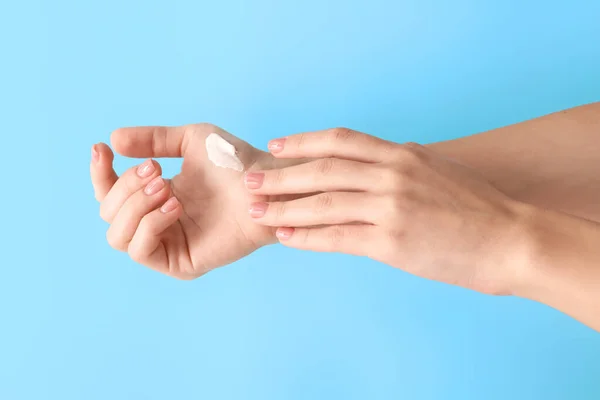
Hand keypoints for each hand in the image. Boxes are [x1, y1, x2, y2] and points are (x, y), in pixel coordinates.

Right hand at [90, 124, 284, 278]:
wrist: (265, 185)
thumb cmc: (235, 163)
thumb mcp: (189, 140)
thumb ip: (152, 139)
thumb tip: (112, 139)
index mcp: (156, 196)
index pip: (110, 193)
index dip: (99, 173)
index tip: (101, 149)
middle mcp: (157, 222)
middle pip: (108, 214)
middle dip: (125, 188)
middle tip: (155, 171)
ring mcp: (168, 244)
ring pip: (117, 236)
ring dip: (134, 207)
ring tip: (166, 187)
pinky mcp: (181, 264)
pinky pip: (141, 251)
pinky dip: (149, 225)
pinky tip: (174, 206)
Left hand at [244, 128, 533, 294]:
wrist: (510, 239)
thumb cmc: (475, 206)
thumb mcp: (437, 168)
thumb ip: (402, 161)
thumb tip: (373, 158)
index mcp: (401, 154)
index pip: (340, 140)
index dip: (303, 142)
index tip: (276, 147)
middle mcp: (391, 175)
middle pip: (322, 170)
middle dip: (281, 176)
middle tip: (250, 181)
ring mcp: (390, 208)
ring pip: (323, 204)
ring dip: (284, 207)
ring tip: (256, 210)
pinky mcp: (391, 242)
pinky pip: (337, 237)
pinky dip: (307, 237)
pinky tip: (286, 236)